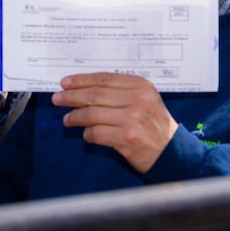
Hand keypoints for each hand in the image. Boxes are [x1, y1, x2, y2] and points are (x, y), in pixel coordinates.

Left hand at [52, 72, 177, 173]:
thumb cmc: (154, 124)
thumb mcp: (144, 100)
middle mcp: (137, 99)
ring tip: (67, 119)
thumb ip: (119, 91)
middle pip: (94, 95)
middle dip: (71, 97)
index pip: (103, 79)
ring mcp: (132, 119)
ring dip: (75, 117)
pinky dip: (88, 134)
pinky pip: (97, 133)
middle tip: (57, 99)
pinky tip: (86, 134)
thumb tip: (84, 88)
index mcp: (140, 86)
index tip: (65, 83)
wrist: (172, 152)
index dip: (81, 80)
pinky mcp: (127, 138)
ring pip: (92, 114)